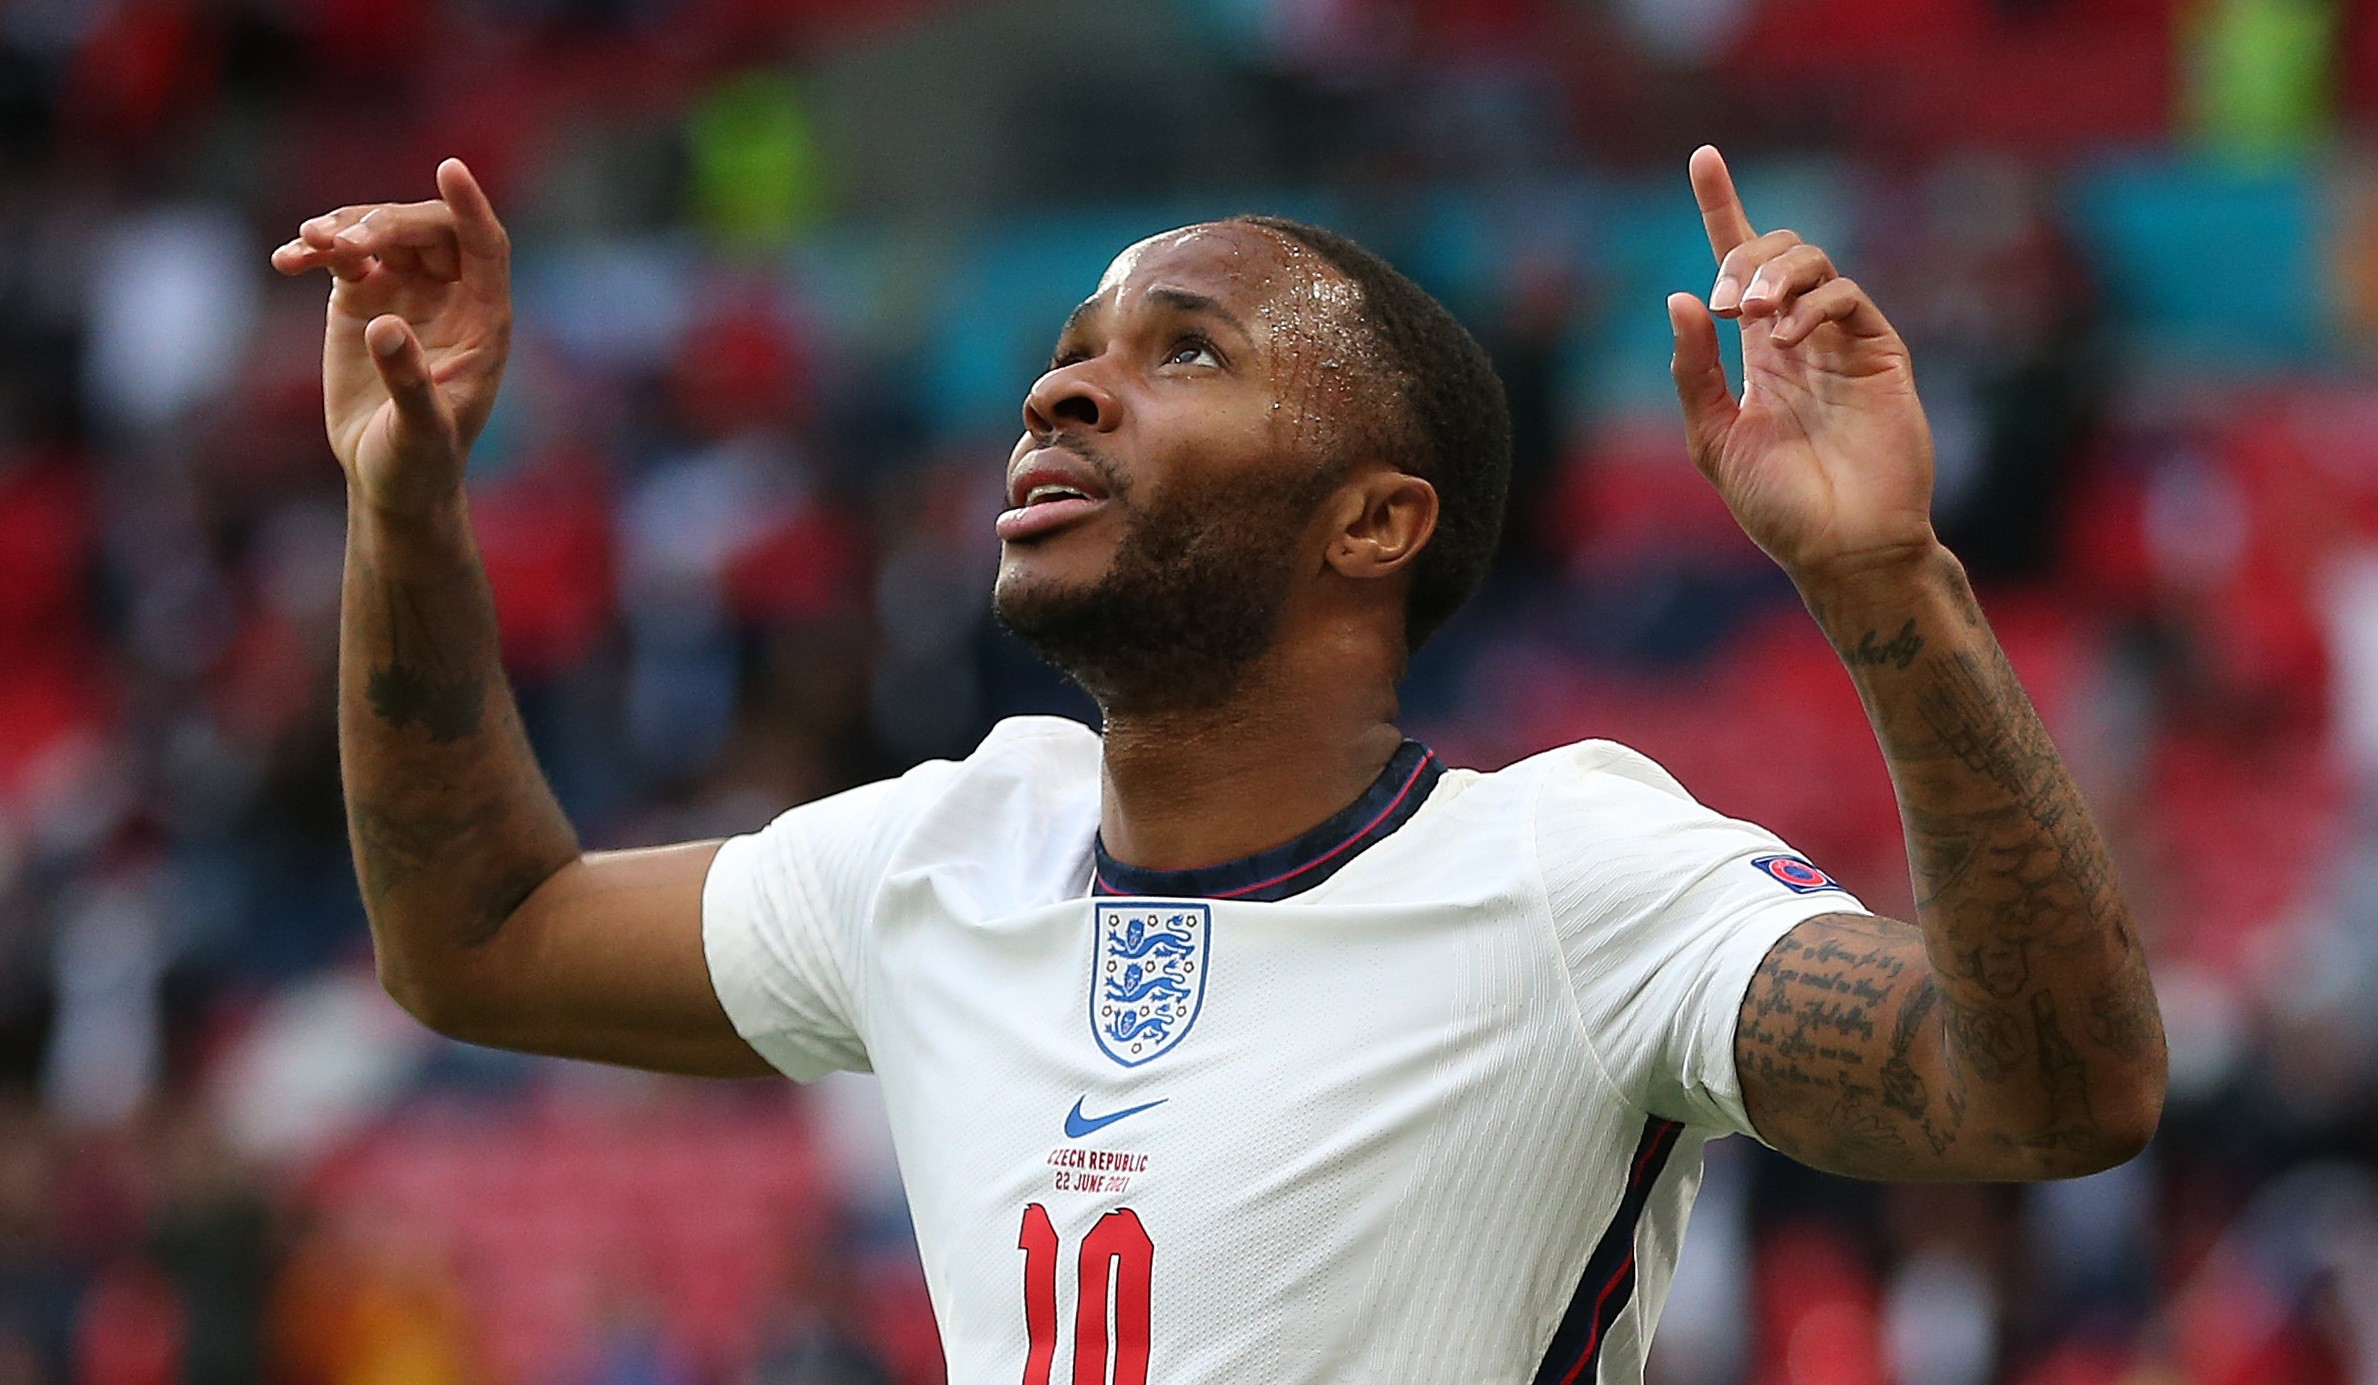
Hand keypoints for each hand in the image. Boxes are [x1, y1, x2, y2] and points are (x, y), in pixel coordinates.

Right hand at [272, 159, 511, 520]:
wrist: (388, 477)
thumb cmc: (420, 461)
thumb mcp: (420, 431)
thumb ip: (408, 382)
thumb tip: (384, 326)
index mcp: (484, 320)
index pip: (486, 246)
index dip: (471, 206)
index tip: (450, 167)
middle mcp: (451, 295)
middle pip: (428, 230)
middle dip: (388, 224)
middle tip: (347, 243)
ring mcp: (406, 291)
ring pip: (382, 234)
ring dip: (345, 230)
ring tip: (309, 246)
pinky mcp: (363, 298)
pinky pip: (341, 256)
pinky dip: (314, 251)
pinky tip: (287, 259)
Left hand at [1667, 146, 1938, 586]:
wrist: (1842, 547)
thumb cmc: (1778, 506)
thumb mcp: (1715, 438)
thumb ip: (1695, 371)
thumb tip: (1678, 297)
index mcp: (1756, 351)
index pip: (1737, 263)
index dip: (1721, 206)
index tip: (1702, 157)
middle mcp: (1799, 335)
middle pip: (1776, 248)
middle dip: (1742, 253)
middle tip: (1725, 304)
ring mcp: (1842, 341)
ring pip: (1813, 260)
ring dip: (1774, 273)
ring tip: (1751, 315)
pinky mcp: (1880, 352)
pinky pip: (1846, 296)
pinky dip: (1810, 304)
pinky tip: (1785, 339)